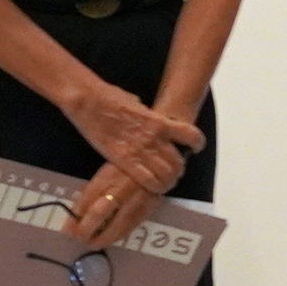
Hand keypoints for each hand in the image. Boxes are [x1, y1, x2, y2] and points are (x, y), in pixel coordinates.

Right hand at [64, 76, 200, 189]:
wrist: (89, 102)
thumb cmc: (111, 98)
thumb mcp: (139, 104)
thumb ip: (148, 116)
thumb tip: (150, 118)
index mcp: (160, 122)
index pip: (191, 136)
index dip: (196, 144)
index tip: (194, 147)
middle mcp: (154, 138)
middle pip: (179, 162)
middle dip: (179, 169)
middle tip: (173, 171)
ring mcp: (140, 151)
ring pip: (167, 175)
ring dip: (168, 181)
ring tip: (164, 182)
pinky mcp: (124, 161)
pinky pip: (148, 181)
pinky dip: (155, 187)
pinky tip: (153, 187)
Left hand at [64, 161, 161, 251]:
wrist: (158, 165)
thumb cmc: (125, 168)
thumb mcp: (105, 173)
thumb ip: (92, 191)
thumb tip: (76, 215)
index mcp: (106, 177)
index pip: (86, 199)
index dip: (74, 217)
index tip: (66, 230)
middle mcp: (120, 189)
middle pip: (98, 213)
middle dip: (85, 230)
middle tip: (78, 239)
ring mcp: (135, 200)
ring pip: (116, 225)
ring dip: (102, 238)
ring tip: (93, 244)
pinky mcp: (147, 209)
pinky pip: (130, 227)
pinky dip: (118, 236)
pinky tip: (110, 240)